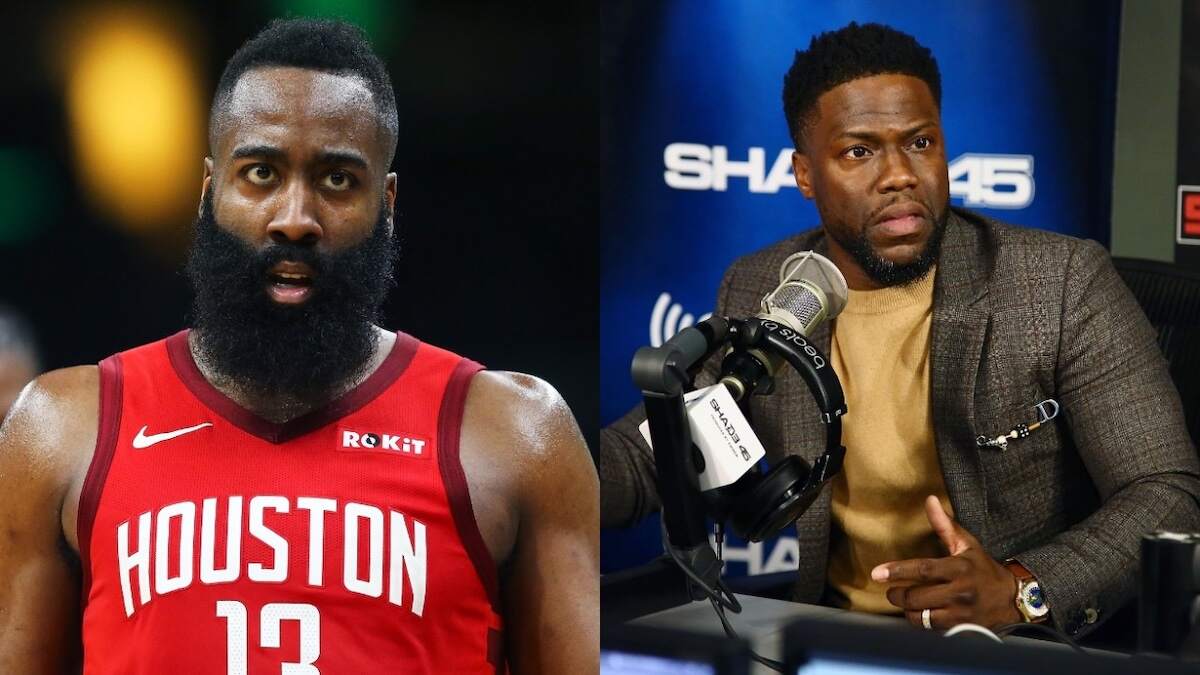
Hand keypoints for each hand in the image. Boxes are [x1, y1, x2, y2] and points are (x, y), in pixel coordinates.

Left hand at [870, 495, 1020, 629]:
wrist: (1012, 600)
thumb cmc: (984, 570)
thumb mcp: (968, 545)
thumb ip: (945, 526)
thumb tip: (930, 500)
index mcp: (959, 568)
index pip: (923, 570)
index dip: (898, 571)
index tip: (877, 573)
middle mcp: (959, 592)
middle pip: (916, 596)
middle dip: (897, 594)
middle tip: (891, 590)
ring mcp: (960, 613)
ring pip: (920, 616)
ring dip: (907, 609)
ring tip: (905, 602)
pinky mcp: (960, 628)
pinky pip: (930, 628)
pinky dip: (919, 621)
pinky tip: (919, 613)